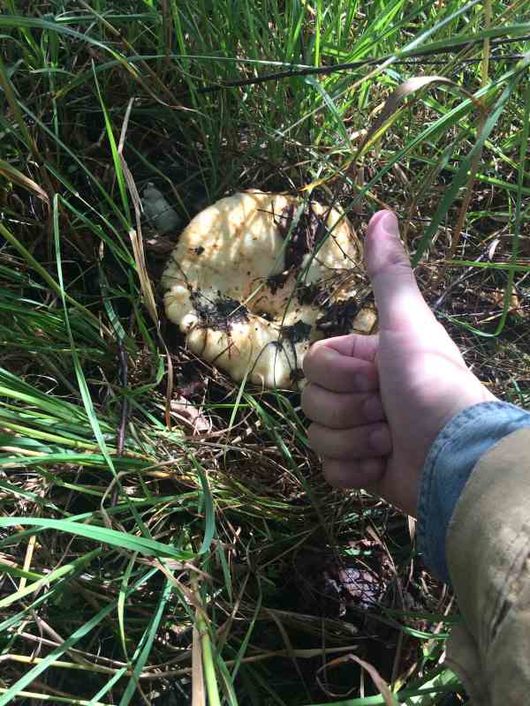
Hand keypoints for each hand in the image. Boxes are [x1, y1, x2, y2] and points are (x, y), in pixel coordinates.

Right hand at [302, 210, 494, 515]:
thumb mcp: (406, 324)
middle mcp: (360, 394)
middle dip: (349, 411)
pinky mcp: (361, 472)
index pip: (314, 363)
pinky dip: (355, 472)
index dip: (339, 374)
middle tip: (386, 412)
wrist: (453, 456)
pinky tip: (381, 468)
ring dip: (355, 442)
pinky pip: (329, 471)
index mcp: (366, 360)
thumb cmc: (429, 382)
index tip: (376, 378)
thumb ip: (389, 273)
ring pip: (318, 437)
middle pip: (312, 401)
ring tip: (389, 442)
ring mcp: (359, 435)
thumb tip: (382, 212)